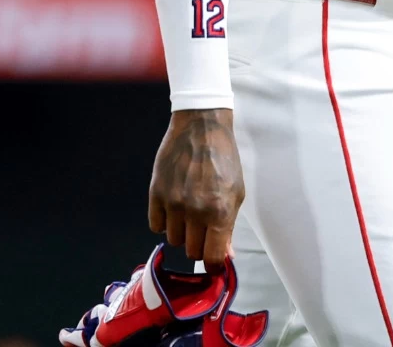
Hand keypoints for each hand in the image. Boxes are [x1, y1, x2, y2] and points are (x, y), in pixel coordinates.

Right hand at [148, 108, 244, 264]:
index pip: (212, 257)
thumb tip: (225, 256)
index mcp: (220, 212)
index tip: (213, 263)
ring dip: (182, 233)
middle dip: (199, 246)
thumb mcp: (236, 193)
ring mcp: (173, 202)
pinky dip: (165, 222)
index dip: (213, 265)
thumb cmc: (224, 159)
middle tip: (204, 230)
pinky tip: (174, 208)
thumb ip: (229, 227)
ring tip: (189, 214)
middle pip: (192, 252)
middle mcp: (195, 210)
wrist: (201, 127)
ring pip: (174, 240)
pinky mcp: (156, 193)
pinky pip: (156, 225)